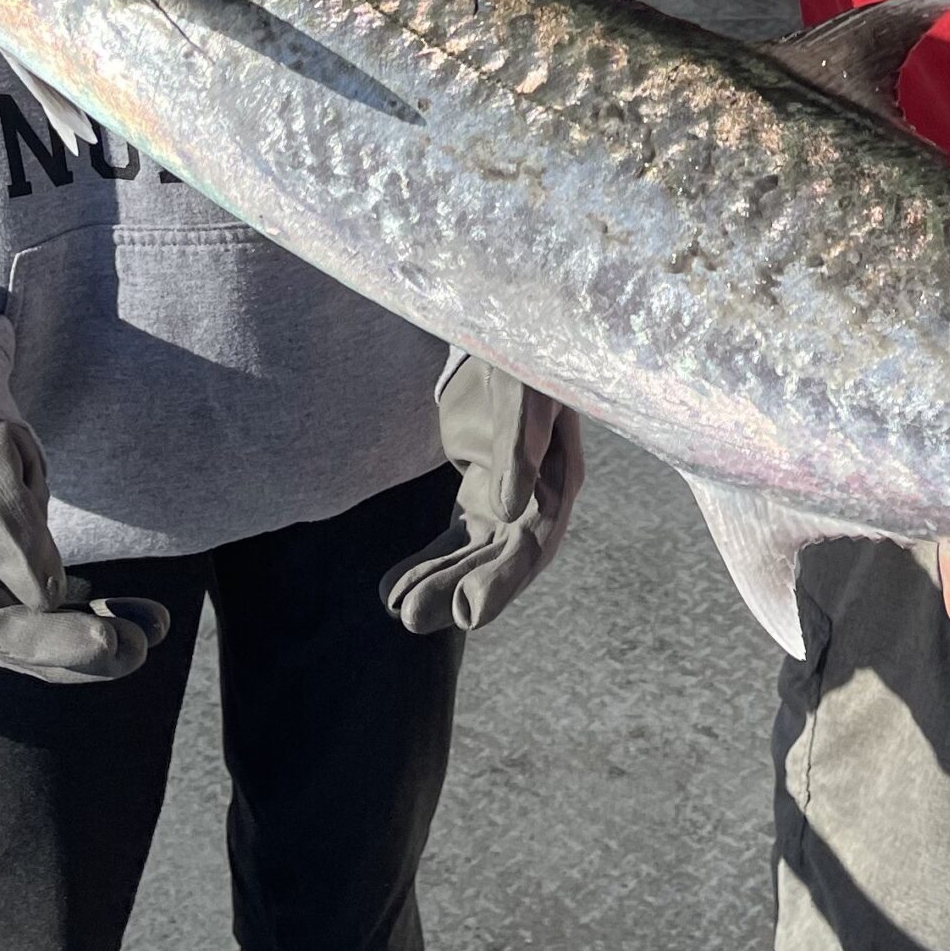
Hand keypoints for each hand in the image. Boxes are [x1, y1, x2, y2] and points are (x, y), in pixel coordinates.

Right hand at [0, 419, 169, 682]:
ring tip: (150, 633)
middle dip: (80, 654)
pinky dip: (92, 616)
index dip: (48, 640)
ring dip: (95, 641)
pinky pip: (52, 613)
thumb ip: (14, 537)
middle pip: (17, 646)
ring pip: (40, 636)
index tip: (104, 639)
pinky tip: (134, 616)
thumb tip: (49, 598)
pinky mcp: (11, 587)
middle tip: (139, 648)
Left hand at [385, 356, 584, 630]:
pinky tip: (392, 587)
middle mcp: (538, 501)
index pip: (535, 543)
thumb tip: (510, 509)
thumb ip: (520, 446)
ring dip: (438, 583)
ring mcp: (510, 503)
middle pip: (500, 561)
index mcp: (558, 480)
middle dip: (458, 590)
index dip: (504, 581)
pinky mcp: (483, 497)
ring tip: (396, 608)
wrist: (498, 335)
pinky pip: (456, 541)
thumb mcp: (521, 394)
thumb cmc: (519, 361)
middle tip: (411, 615)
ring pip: (475, 557)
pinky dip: (429, 564)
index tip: (469, 612)